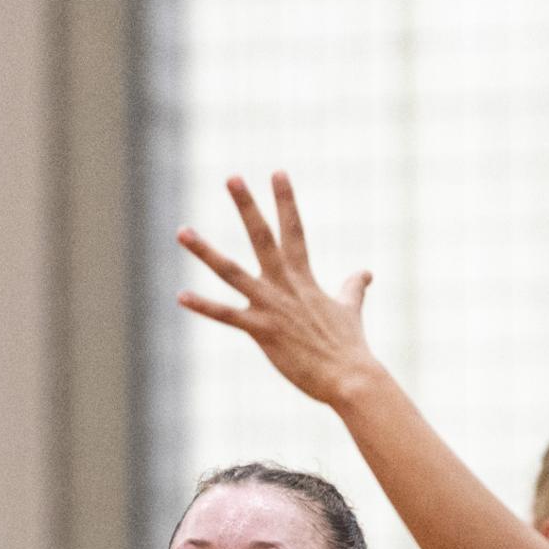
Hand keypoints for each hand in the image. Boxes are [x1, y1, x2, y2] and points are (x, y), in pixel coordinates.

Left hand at [176, 173, 384, 410]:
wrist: (350, 377)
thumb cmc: (349, 346)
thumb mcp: (350, 310)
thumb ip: (353, 287)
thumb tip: (366, 272)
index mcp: (304, 278)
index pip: (294, 230)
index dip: (285, 200)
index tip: (277, 172)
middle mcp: (285, 285)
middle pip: (263, 237)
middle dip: (247, 207)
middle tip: (232, 177)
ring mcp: (271, 306)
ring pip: (232, 272)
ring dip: (206, 251)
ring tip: (182, 231)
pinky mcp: (262, 331)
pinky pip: (227, 316)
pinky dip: (204, 306)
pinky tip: (181, 295)